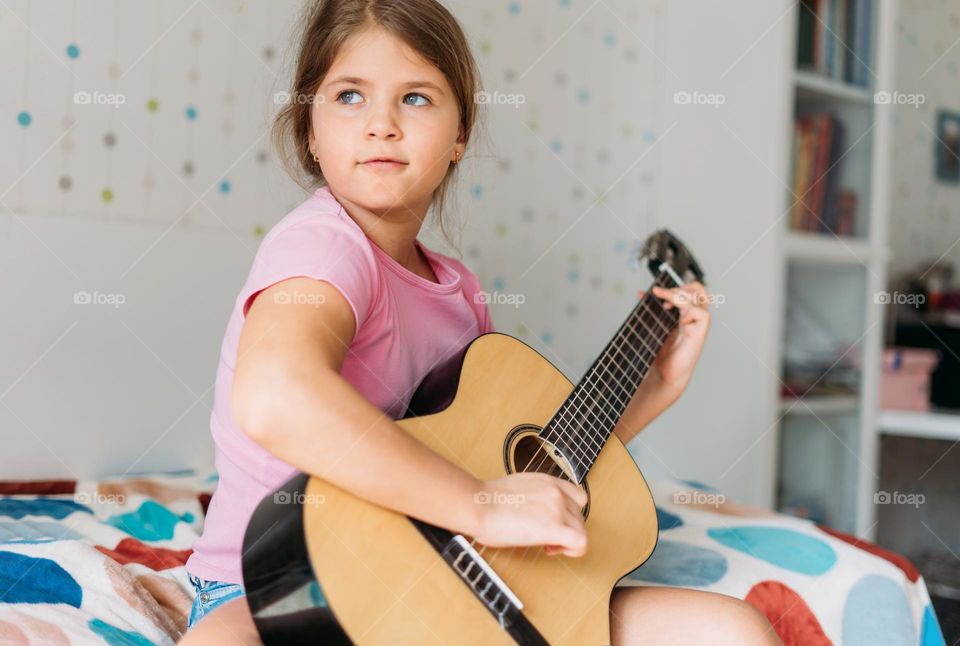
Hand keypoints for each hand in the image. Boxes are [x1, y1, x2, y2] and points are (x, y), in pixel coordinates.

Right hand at [471, 472, 587, 556]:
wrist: (478, 504)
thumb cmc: (487, 501)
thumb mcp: (518, 488)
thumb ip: (534, 496)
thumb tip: (532, 512)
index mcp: (548, 481)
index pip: (577, 497)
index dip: (569, 513)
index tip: (553, 521)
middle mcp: (557, 493)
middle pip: (579, 516)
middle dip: (565, 529)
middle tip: (545, 537)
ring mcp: (558, 509)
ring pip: (581, 530)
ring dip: (567, 541)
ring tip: (546, 545)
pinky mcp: (554, 528)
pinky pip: (581, 543)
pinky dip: (573, 551)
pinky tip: (552, 550)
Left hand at [637, 281, 711, 392]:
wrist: (664, 376)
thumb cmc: (662, 355)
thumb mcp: (655, 326)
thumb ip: (651, 310)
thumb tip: (640, 293)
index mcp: (684, 314)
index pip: (689, 290)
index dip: (673, 287)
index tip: (655, 293)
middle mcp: (693, 317)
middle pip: (698, 289)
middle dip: (679, 287)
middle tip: (662, 296)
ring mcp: (698, 325)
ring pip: (700, 298)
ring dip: (680, 296)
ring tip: (665, 305)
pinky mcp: (699, 335)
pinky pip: (702, 315)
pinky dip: (690, 311)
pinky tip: (679, 320)